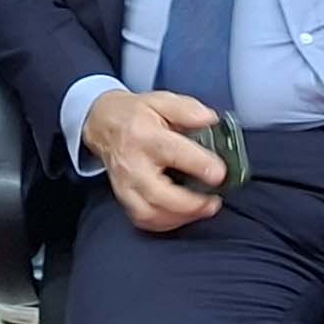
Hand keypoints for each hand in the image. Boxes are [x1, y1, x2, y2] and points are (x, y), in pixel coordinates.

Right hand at [79, 88, 228, 233]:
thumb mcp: (162, 100)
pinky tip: (182, 215)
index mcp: (144, 135)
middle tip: (213, 201)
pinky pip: (143, 219)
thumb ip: (188, 110)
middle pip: (159, 194)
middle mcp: (132, 164)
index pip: (172, 152)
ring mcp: (125, 184)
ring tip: (201, 209)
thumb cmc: (135, 114)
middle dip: (190, 204)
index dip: (199, 164)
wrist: (103, 123)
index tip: (219, 173)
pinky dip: (165, 223)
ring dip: (180, 217)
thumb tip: (210, 120)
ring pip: (150, 213)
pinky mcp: (123, 197)